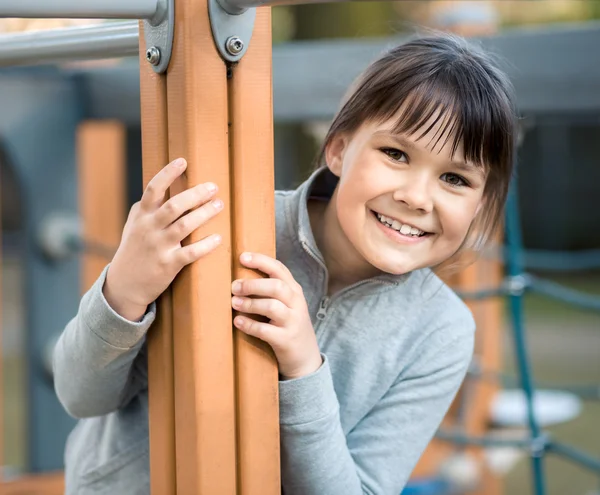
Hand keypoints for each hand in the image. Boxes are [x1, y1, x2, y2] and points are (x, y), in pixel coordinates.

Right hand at [104, 158, 223, 320]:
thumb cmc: (133, 250)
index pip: (153, 189)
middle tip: (213, 187)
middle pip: (174, 205)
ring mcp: (159, 247)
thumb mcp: (134, 225)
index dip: (168, 173)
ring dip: (204, 214)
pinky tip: (218, 238)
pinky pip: (190, 253)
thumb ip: (146, 207)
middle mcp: (149, 228)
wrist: (124, 284)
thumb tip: (162, 188)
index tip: (183, 161)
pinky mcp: (168, 265)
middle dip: (195, 194)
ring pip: (185, 226)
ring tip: (219, 205)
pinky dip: (206, 245)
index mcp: (142, 215)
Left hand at [231, 252, 322, 379]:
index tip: (242, 256)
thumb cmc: (288, 326)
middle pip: (276, 286)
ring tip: (234, 303)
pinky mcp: (286, 340)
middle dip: (252, 284)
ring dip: (250, 304)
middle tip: (233, 286)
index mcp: (294, 290)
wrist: (305, 358)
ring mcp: (293, 322)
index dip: (261, 261)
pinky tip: (237, 322)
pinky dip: (249, 325)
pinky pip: (266, 330)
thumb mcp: (286, 304)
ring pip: (272, 307)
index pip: (279, 269)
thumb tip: (239, 275)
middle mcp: (296, 303)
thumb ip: (270, 290)